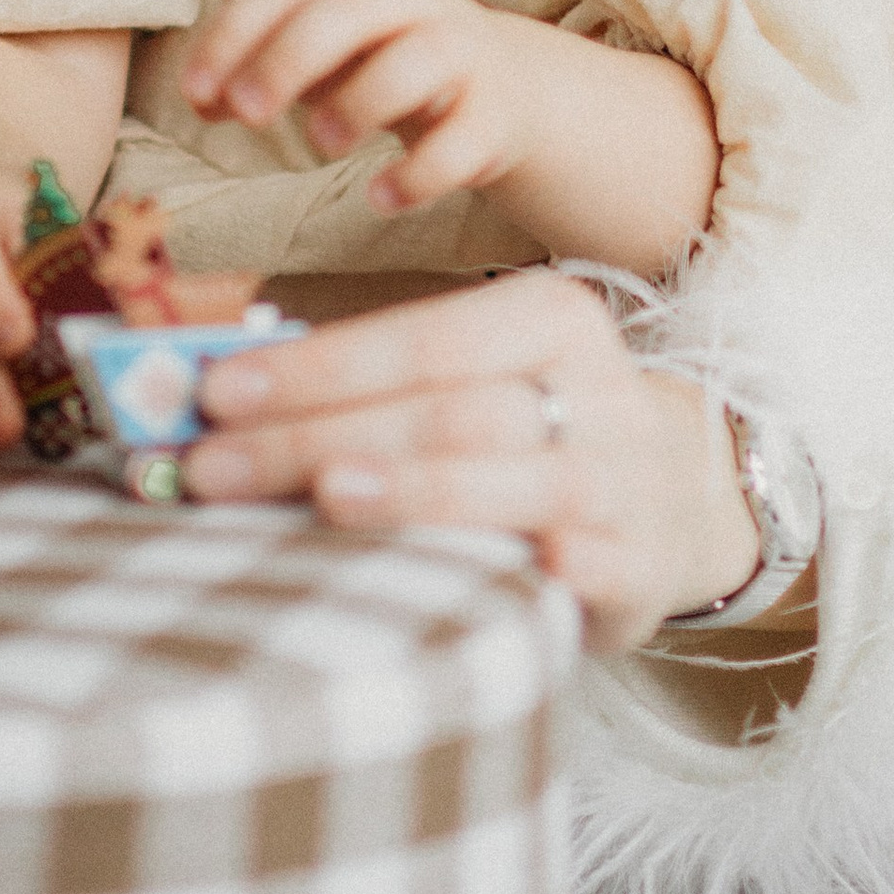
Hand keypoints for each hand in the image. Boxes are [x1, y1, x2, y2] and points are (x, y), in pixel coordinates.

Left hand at [180, 0, 550, 214]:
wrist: (502, 88)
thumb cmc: (384, 64)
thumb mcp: (321, 56)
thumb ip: (258, 69)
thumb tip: (202, 100)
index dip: (235, 30)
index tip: (194, 92)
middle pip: (351, 7)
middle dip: (289, 57)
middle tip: (247, 114)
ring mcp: (461, 52)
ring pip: (419, 59)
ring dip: (360, 101)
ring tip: (321, 143)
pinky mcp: (494, 113)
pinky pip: (464, 138)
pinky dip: (421, 171)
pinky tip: (380, 197)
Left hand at [180, 267, 758, 653]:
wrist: (680, 499)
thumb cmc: (535, 436)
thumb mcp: (479, 381)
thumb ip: (378, 385)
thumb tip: (217, 394)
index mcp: (549, 318)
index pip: (421, 335)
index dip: (317, 364)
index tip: (215, 393)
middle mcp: (595, 389)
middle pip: (448, 407)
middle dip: (321, 434)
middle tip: (212, 467)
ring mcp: (625, 478)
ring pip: (513, 476)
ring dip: (415, 487)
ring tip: (324, 497)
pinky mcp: (642, 565)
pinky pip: (590, 561)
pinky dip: (541, 564)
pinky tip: (483, 574)